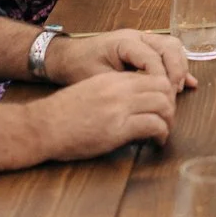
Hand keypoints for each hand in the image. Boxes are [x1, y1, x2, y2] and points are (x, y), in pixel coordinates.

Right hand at [29, 72, 176, 160]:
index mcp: (115, 78)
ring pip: (163, 104)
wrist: (44, 125)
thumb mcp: (93, 88)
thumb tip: (134, 98)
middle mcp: (121, 88)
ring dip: (169, 119)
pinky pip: (153, 125)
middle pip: (163, 86)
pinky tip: (158, 141)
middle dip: (171, 102)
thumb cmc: (64, 112)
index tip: (165, 101)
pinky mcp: (118, 129)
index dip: (164, 89)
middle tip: (168, 117)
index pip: (153, 75)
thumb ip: (115, 89)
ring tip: (165, 130)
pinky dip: (161, 133)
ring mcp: (121, 107)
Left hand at [47, 29, 195, 92]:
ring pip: (172, 46)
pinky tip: (188, 83)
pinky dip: (178, 66)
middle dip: (176, 71)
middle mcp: (138, 36)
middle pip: (169, 46)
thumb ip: (122, 86)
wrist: (67, 57)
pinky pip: (168, 51)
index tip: (164, 99)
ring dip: (179, 67)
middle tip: (174, 95)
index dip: (161, 78)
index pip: (153, 57)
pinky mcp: (145, 47)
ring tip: (178, 90)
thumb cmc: (78, 68)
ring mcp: (143, 39)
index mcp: (125, 42)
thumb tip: (145, 101)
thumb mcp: (97, 79)